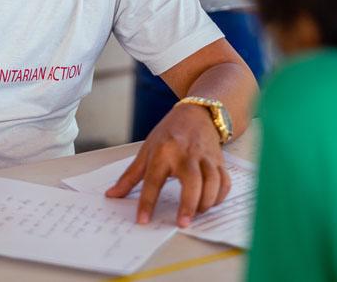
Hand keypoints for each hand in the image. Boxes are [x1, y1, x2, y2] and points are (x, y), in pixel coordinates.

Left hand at [106, 103, 230, 226]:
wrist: (196, 114)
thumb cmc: (170, 133)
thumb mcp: (146, 150)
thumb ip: (130, 176)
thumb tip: (112, 195)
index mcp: (163, 152)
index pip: (154, 180)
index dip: (147, 202)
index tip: (143, 220)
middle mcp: (186, 154)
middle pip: (192, 181)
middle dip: (189, 204)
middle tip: (183, 222)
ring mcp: (205, 157)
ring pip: (212, 182)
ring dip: (206, 201)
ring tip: (197, 213)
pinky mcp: (219, 160)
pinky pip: (224, 181)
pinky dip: (221, 195)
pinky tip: (211, 203)